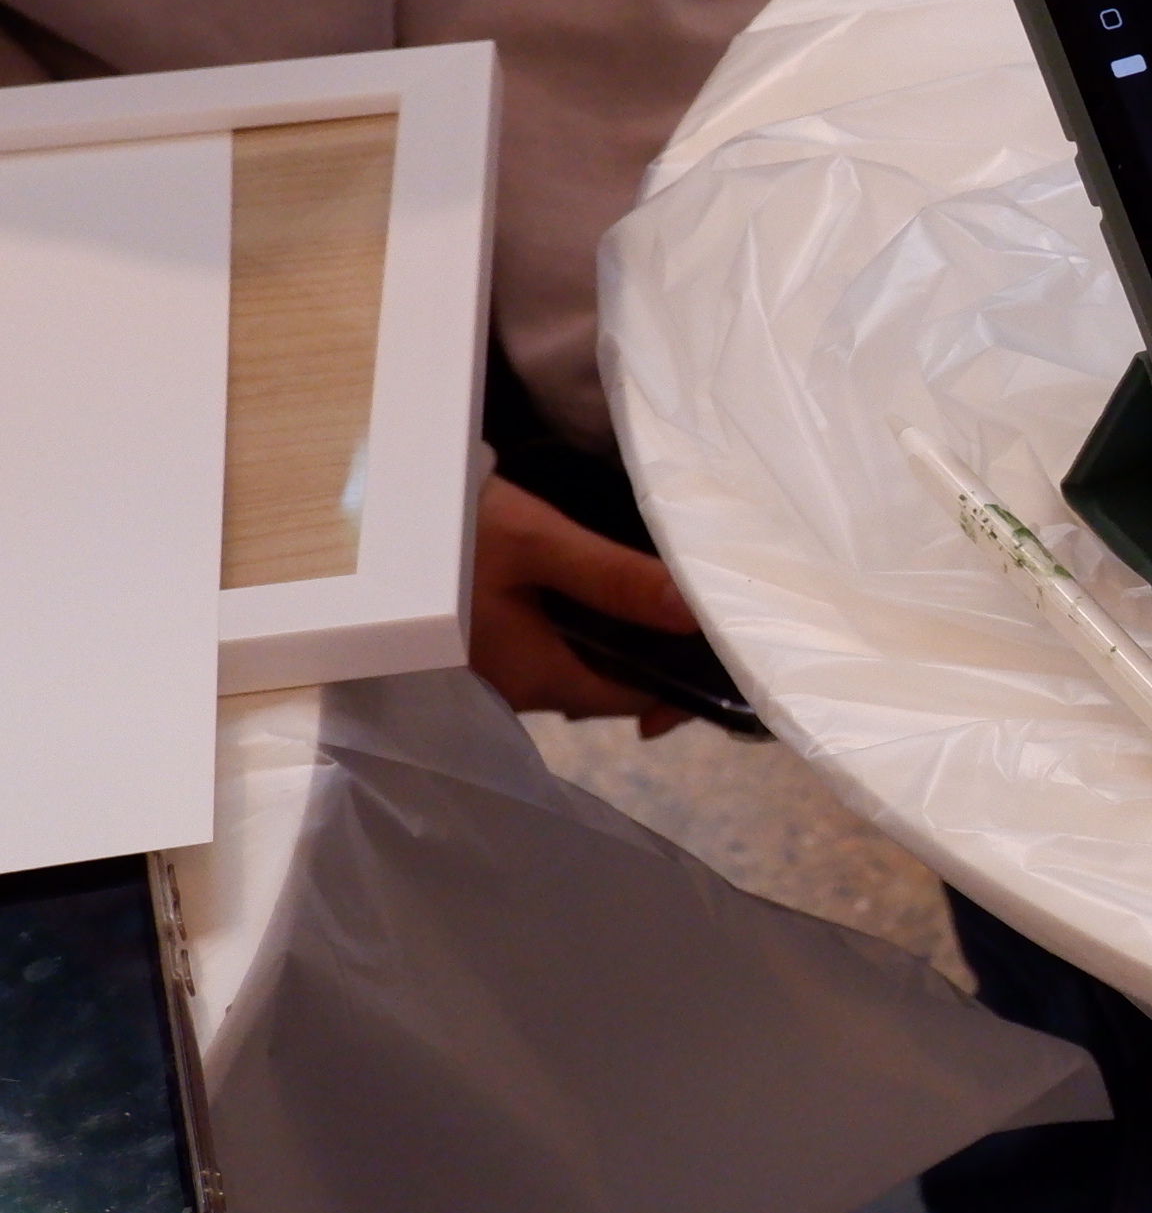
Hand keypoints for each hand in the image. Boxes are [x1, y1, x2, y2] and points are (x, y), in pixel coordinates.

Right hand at [468, 475, 701, 732]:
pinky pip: (544, 650)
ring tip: (658, 598)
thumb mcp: (539, 543)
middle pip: (604, 688)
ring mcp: (491, 673)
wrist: (367, 512)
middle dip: (650, 660)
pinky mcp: (476, 648)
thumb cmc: (447, 528)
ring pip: (575, 668)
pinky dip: (579, 631)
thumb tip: (696, 616)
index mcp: (536, 676)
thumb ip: (616, 580)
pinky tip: (596, 594)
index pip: (631, 701)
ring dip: (615, 643)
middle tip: (696, 616)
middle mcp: (514, 690)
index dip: (682, 684)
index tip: (723, 653)